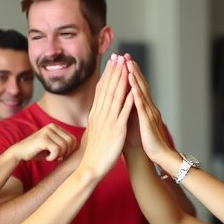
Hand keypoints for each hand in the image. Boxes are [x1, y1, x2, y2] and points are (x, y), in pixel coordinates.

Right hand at [11, 123, 76, 161]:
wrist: (20, 153)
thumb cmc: (37, 152)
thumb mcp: (53, 147)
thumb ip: (64, 146)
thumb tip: (78, 152)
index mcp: (56, 127)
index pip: (73, 139)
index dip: (70, 150)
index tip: (61, 156)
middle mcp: (52, 126)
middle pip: (71, 142)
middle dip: (66, 153)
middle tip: (56, 158)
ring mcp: (47, 131)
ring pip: (64, 147)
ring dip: (58, 156)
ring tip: (50, 157)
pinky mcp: (43, 138)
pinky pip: (57, 150)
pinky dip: (53, 157)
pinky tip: (47, 158)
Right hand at [80, 54, 133, 177]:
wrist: (91, 167)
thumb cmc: (92, 153)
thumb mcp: (92, 131)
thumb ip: (96, 120)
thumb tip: (96, 112)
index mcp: (95, 114)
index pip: (101, 90)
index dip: (107, 74)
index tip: (111, 62)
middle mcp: (100, 114)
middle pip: (107, 89)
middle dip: (114, 71)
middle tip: (119, 56)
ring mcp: (108, 121)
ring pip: (115, 96)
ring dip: (121, 80)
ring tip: (126, 66)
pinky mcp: (117, 130)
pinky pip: (124, 112)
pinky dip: (128, 99)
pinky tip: (133, 89)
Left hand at [125, 58, 174, 163]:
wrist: (158, 156)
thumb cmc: (144, 142)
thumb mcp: (135, 123)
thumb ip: (131, 111)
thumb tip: (123, 101)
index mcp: (144, 107)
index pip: (136, 87)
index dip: (130, 74)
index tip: (122, 61)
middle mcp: (148, 107)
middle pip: (140, 85)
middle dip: (133, 70)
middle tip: (125, 56)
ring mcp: (149, 114)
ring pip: (142, 92)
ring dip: (135, 78)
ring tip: (128, 65)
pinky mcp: (148, 122)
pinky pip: (142, 107)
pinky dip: (137, 96)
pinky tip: (133, 87)